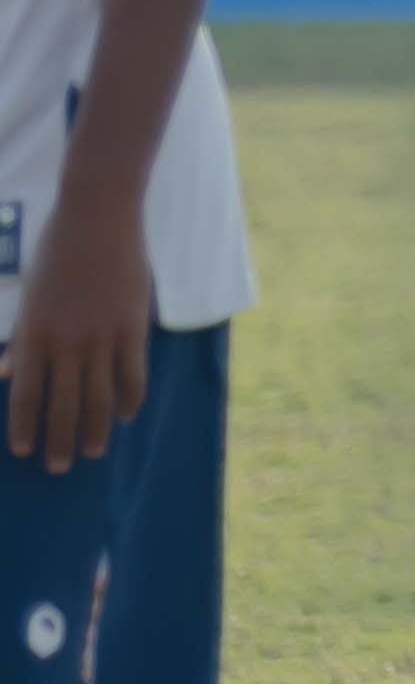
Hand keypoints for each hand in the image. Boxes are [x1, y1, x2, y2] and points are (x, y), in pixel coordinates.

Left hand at [4, 189, 144, 476]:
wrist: (98, 217)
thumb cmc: (56, 251)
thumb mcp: (28, 296)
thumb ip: (21, 338)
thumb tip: (6, 372)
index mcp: (34, 333)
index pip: (26, 394)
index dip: (23, 426)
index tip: (23, 451)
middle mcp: (67, 342)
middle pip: (62, 404)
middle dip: (59, 440)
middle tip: (59, 467)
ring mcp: (103, 336)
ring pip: (99, 396)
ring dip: (95, 429)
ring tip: (94, 452)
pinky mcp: (133, 326)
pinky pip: (133, 373)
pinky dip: (130, 398)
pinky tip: (127, 414)